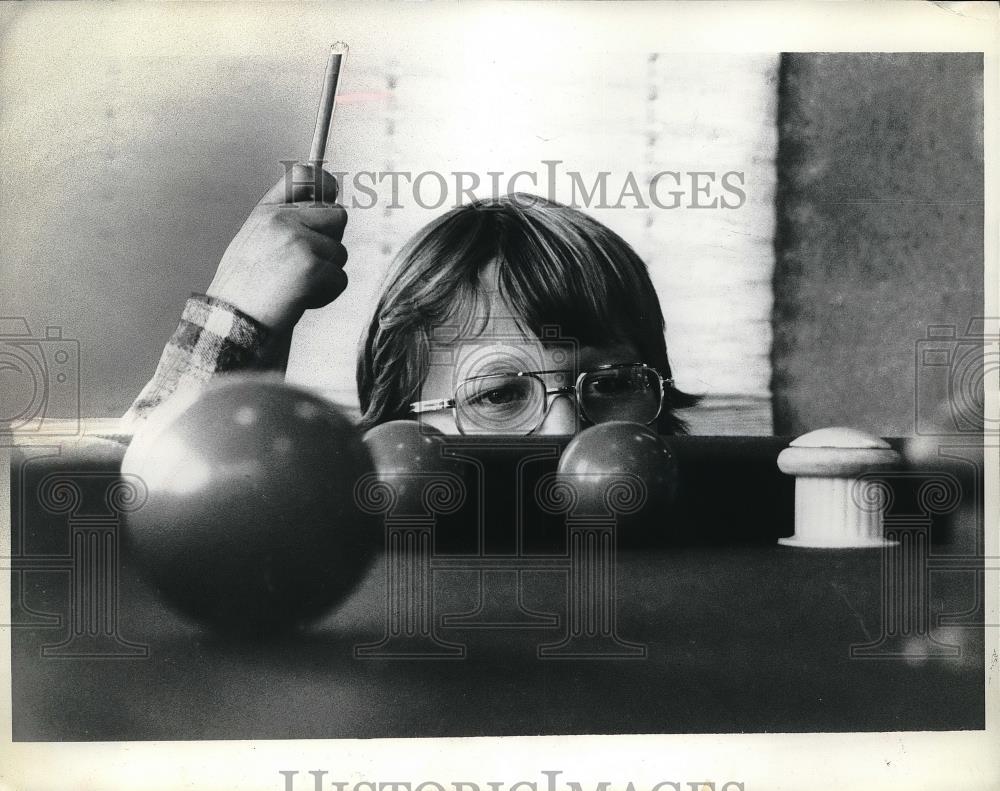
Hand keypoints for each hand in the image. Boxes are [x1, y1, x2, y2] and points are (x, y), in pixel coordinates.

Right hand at [206, 164, 347, 332]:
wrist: (232, 321)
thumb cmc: (245, 287)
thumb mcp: (256, 240)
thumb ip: (285, 220)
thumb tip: (326, 205)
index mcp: (268, 211)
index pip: (305, 176)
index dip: (326, 184)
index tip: (330, 194)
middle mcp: (282, 219)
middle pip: (338, 216)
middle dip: (331, 242)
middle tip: (307, 265)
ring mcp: (297, 241)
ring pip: (341, 252)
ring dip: (327, 274)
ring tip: (296, 287)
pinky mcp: (311, 267)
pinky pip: (340, 278)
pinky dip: (327, 295)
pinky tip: (300, 301)